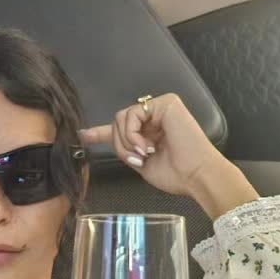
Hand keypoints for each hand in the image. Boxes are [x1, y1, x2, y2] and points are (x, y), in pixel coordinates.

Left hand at [79, 93, 258, 219]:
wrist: (196, 175)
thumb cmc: (175, 174)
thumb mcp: (140, 163)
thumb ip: (123, 148)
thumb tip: (93, 136)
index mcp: (150, 132)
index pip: (123, 127)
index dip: (101, 132)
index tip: (83, 134)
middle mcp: (156, 117)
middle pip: (118, 122)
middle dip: (120, 144)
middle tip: (137, 158)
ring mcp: (161, 108)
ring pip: (121, 117)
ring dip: (127, 141)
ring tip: (144, 153)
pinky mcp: (166, 103)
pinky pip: (132, 114)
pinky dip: (133, 133)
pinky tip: (147, 145)